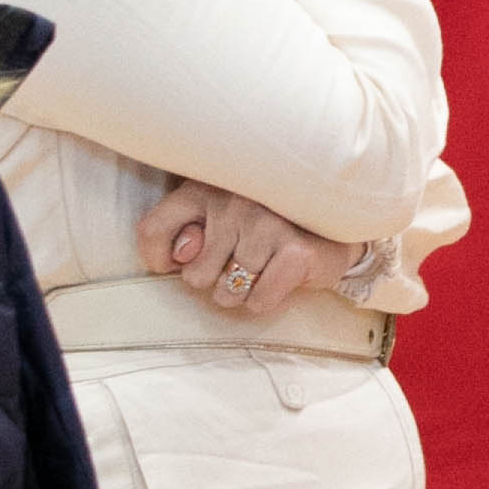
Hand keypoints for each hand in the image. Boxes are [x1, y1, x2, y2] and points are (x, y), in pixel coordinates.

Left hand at [137, 181, 358, 315]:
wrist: (335, 221)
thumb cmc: (265, 224)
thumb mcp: (218, 218)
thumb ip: (186, 232)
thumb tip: (176, 258)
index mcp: (205, 188)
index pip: (153, 229)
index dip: (158, 259)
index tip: (180, 262)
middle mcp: (233, 200)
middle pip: (195, 276)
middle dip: (217, 280)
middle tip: (243, 259)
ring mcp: (266, 224)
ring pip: (228, 292)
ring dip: (243, 292)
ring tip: (263, 267)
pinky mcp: (294, 249)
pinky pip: (258, 300)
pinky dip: (267, 299)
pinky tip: (280, 277)